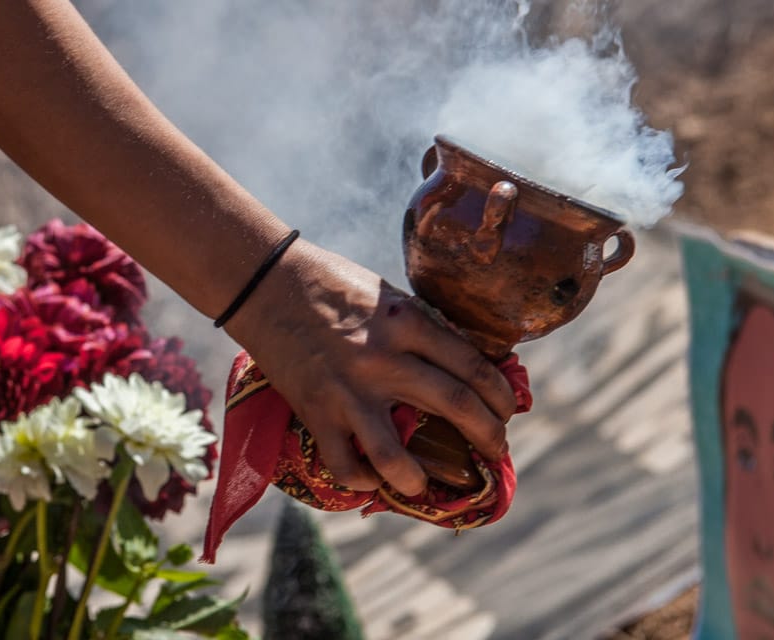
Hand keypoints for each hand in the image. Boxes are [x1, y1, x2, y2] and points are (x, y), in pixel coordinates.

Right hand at [226, 238, 516, 496]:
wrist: (265, 284)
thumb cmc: (333, 283)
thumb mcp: (389, 295)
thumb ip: (423, 327)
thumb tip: (462, 361)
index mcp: (408, 323)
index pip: (472, 367)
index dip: (500, 396)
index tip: (508, 411)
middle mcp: (384, 359)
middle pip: (455, 406)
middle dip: (488, 435)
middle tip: (497, 448)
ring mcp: (348, 391)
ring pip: (395, 454)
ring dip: (420, 478)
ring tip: (428, 486)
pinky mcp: (315, 412)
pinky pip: (344, 464)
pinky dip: (362, 481)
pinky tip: (373, 481)